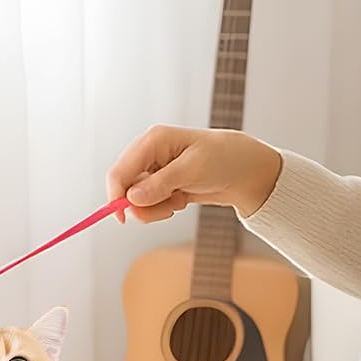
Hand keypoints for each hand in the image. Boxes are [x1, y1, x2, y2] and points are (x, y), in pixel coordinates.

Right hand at [106, 125, 281, 224]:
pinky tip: (182, 200)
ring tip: (180, 201)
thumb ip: (160, 185)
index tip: (123, 219)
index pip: (120, 171)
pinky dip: (164, 208)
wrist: (244, 170)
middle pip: (125, 188)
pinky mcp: (161, 184)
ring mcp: (155, 170)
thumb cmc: (222, 159)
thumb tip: (131, 199)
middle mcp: (149, 154)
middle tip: (169, 209)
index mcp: (152, 141)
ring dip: (156, 208)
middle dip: (144, 205)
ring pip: (137, 200)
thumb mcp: (192, 171)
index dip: (116, 196)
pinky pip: (150, 203)